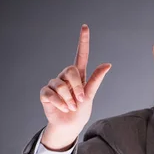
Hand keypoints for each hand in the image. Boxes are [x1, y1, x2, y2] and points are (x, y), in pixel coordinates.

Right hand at [39, 24, 111, 143]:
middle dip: (77, 87)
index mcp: (78, 75)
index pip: (80, 54)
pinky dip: (60, 103)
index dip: (83, 41)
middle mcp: (65, 77)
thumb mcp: (90, 96)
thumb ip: (96, 80)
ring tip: (72, 107)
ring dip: (69, 99)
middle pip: (70, 70)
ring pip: (60, 85)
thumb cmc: (81, 111)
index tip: (85, 27)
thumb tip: (108, 64)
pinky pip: (51, 94)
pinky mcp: (45, 93)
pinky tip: (64, 108)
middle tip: (80, 100)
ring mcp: (54, 84)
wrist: (70, 126)